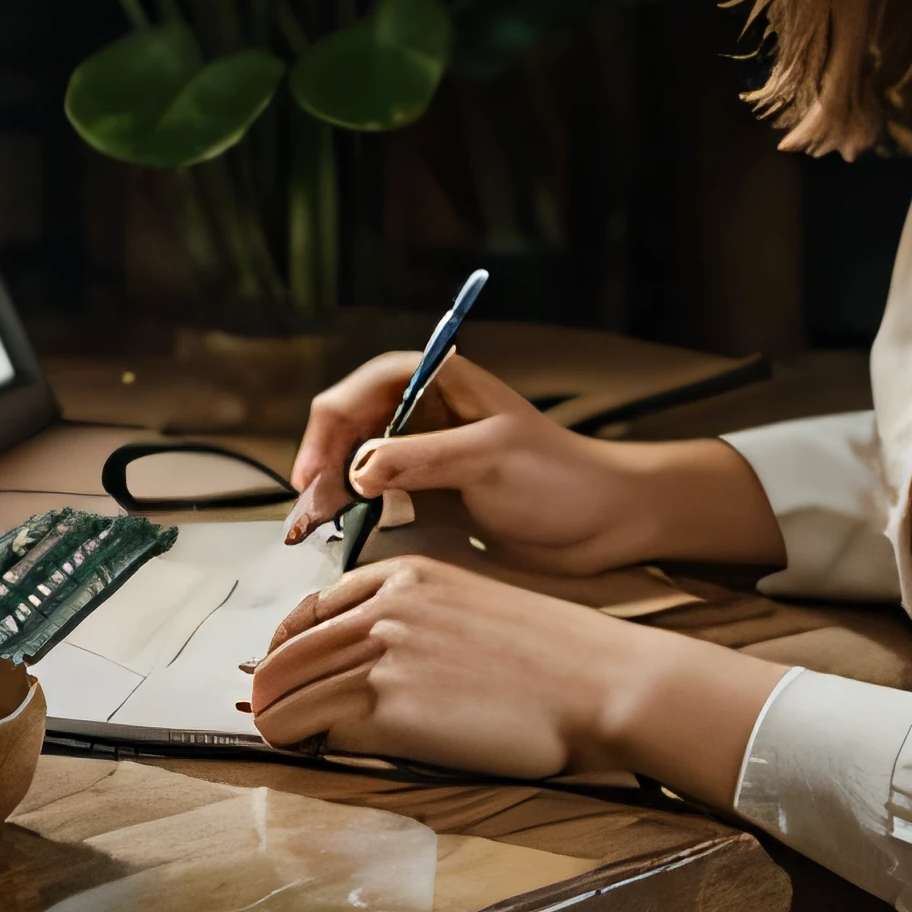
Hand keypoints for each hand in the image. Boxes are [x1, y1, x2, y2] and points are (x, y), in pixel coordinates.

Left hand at [249, 552, 774, 800]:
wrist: (595, 681)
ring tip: (286, 743)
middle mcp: (386, 606)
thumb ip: (414, 620)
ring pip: (282, 694)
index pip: (310, 610)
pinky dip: (301, 746)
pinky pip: (314, 729)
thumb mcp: (472, 606)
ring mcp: (384, 655)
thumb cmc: (549, 654)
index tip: (282, 676)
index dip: (285, 649)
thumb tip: (370, 658)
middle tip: (270, 720)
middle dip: (267, 692)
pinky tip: (314, 754)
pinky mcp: (389, 708)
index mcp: (406, 573)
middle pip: (284, 653)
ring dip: (275, 724)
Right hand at [286, 350, 640, 572]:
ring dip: (331, 488)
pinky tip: (340, 530)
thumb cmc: (558, 478)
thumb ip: (422, 459)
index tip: (314, 472)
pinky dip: (352, 508)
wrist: (603, 520)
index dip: (332, 424)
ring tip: (313, 527)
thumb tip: (356, 467)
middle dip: (324, 462)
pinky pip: (376, 492)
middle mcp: (430, 411)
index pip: (368, 385)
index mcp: (445, 381)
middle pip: (353, 423)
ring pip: (357, 459)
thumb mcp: (489, 460)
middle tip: (308, 513)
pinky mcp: (431, 490)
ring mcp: (428, 451)